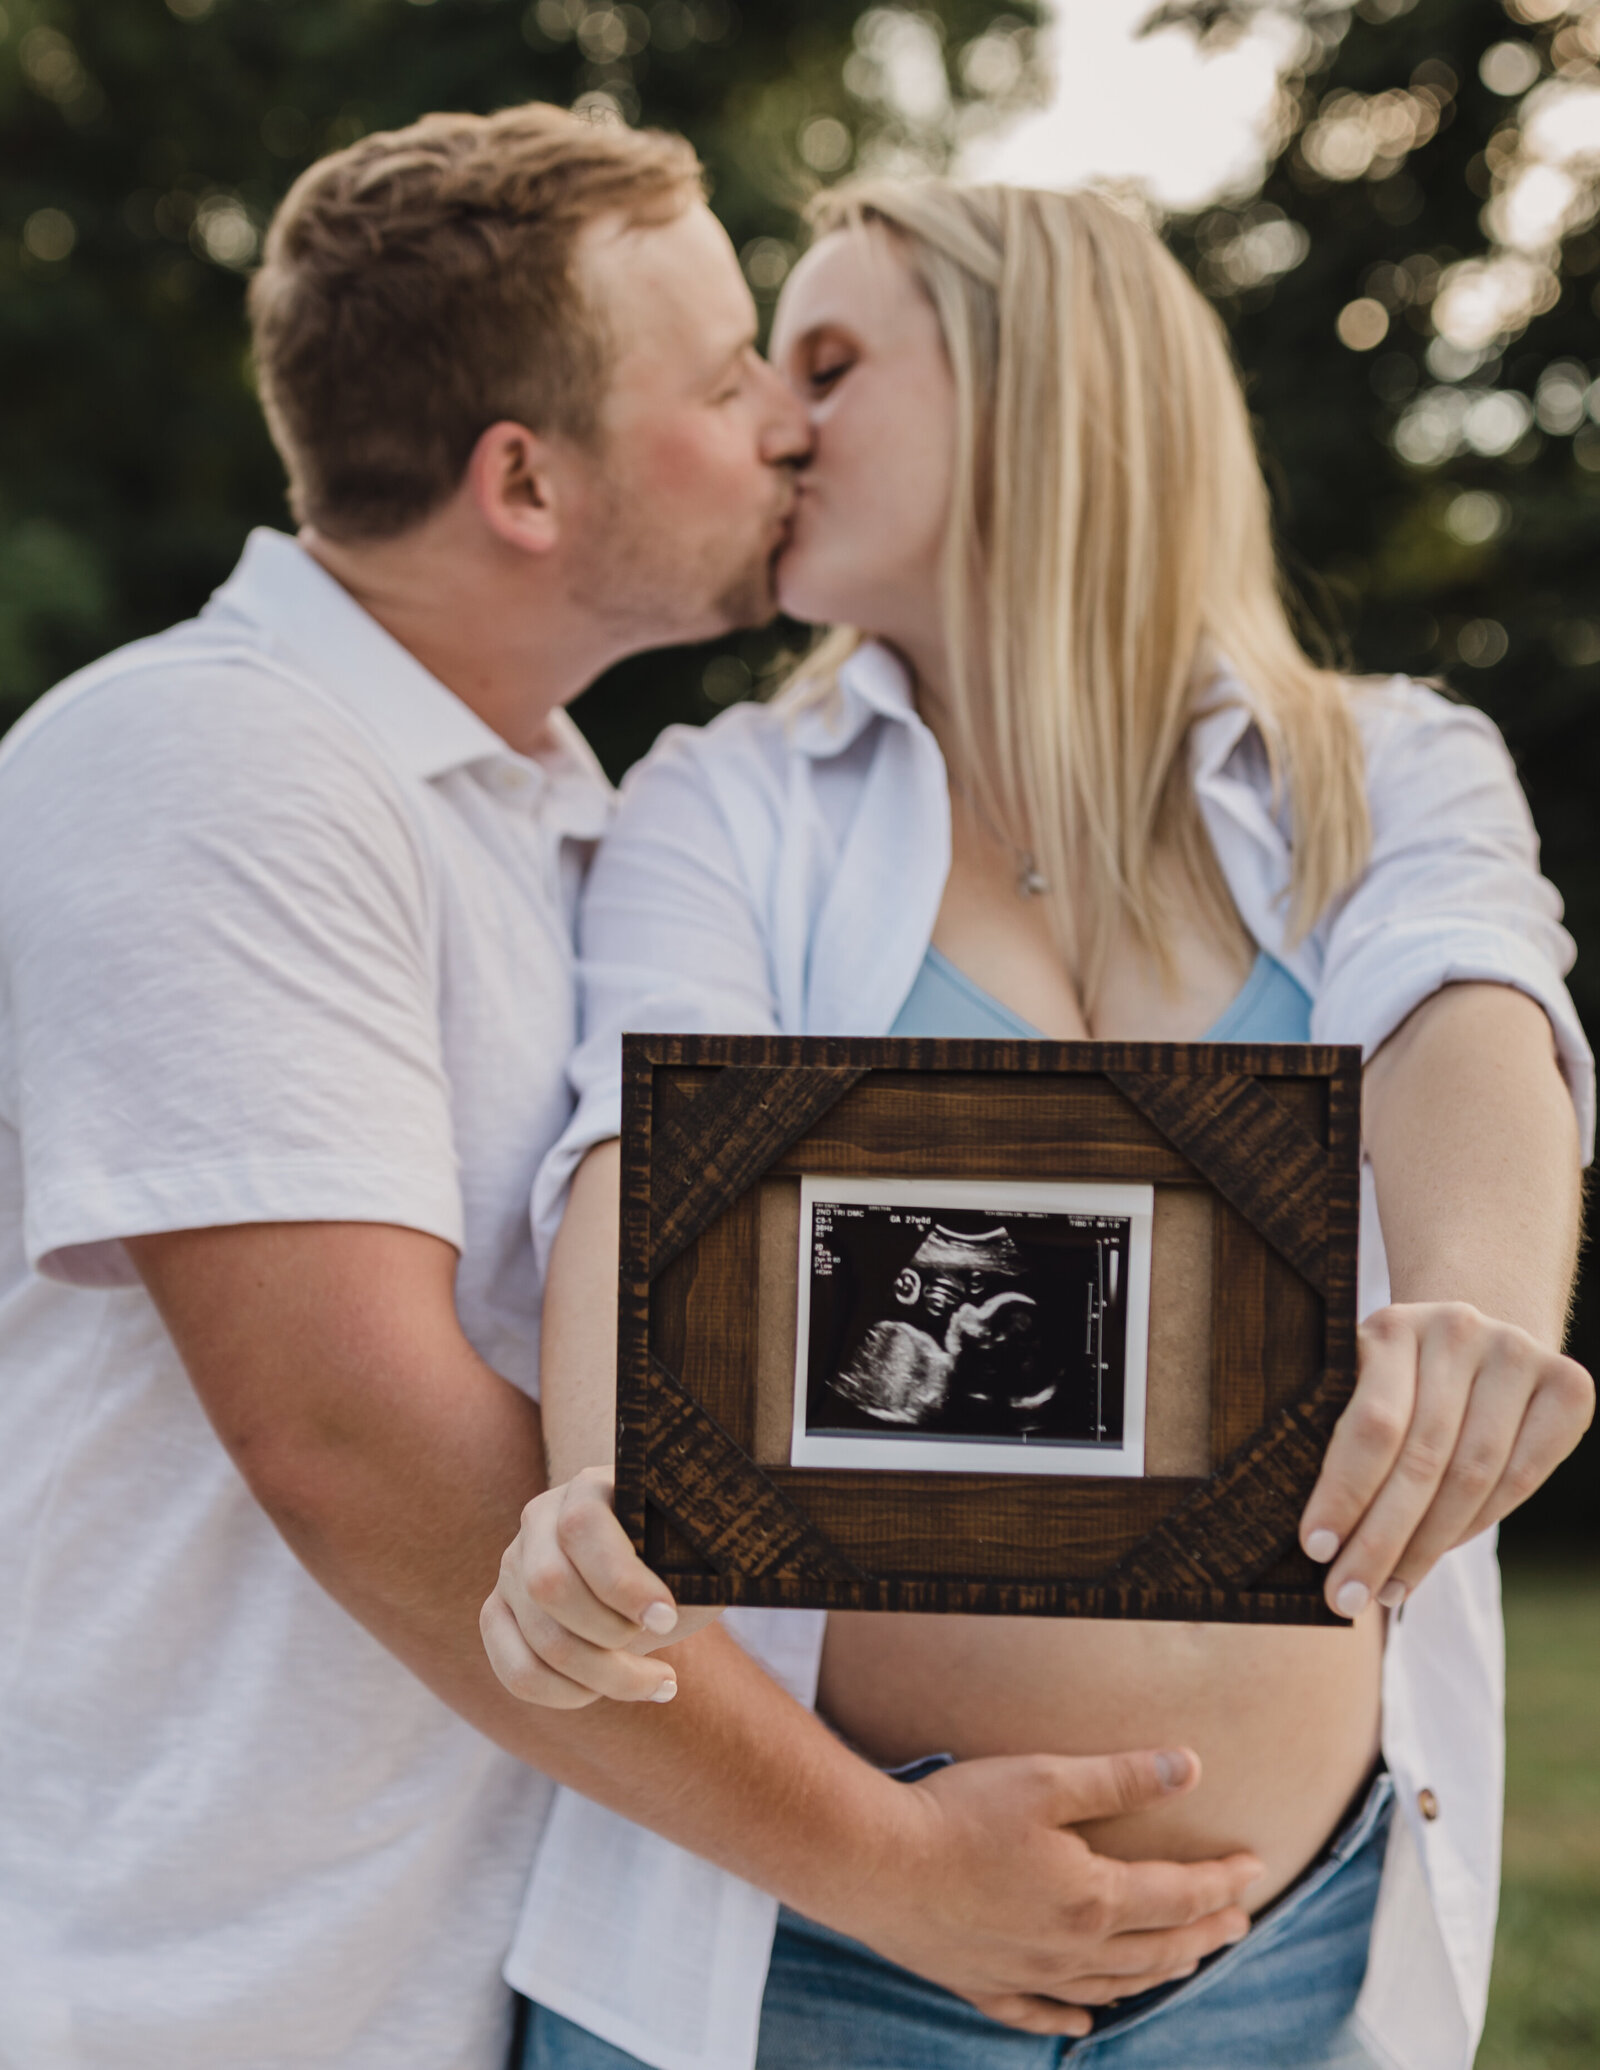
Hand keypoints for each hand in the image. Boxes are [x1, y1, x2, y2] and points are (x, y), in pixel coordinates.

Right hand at [480, 1466, 716, 1706]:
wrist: (660, 1572)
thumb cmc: (683, 1557)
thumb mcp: (691, 1551)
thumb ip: (680, 1562)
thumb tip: (668, 1605)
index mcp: (588, 1487)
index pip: (582, 1527)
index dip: (623, 1580)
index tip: (666, 1616)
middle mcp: (537, 1520)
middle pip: (550, 1586)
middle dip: (611, 1632)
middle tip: (661, 1636)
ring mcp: (512, 1567)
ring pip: (539, 1641)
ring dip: (603, 1676)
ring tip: (656, 1680)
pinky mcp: (500, 1614)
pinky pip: (517, 1672)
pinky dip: (567, 1695)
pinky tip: (609, 1692)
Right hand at [838, 1748, 1262, 2037]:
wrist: (874, 1862)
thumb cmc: (961, 1813)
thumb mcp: (1048, 1779)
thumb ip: (1123, 1777)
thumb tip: (1192, 1767)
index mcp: (1094, 1899)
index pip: (1179, 1896)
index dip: (1222, 1883)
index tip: (1255, 1871)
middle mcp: (1070, 1949)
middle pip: (1156, 1950)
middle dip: (1204, 1934)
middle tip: (1237, 1923)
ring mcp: (1026, 1974)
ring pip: (1109, 1986)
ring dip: (1155, 1974)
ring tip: (1182, 1961)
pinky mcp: (981, 1983)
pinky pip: (1039, 2014)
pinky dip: (1070, 2019)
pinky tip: (1084, 2022)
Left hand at [1301, 1301, 1593, 1617]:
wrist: (1477, 1339)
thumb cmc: (1397, 1380)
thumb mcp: (1359, 1383)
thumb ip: (1339, 1434)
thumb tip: (1315, 1539)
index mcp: (1392, 1324)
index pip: (1372, 1424)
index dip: (1344, 1492)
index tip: (1315, 1549)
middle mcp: (1459, 1328)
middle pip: (1422, 1458)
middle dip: (1380, 1539)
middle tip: (1345, 1594)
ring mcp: (1518, 1352)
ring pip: (1472, 1475)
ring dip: (1426, 1546)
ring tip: (1387, 1590)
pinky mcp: (1568, 1384)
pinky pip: (1520, 1477)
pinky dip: (1475, 1525)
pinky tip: (1437, 1554)